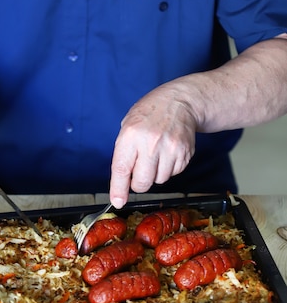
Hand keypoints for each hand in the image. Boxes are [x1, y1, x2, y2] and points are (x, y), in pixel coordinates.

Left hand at [109, 87, 196, 207]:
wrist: (180, 102)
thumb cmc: (150, 113)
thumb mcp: (128, 125)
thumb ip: (124, 152)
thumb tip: (120, 182)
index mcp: (131, 135)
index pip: (122, 168)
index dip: (119, 189)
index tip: (117, 201)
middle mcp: (151, 143)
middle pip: (143, 182)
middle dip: (139, 183)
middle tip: (139, 173)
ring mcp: (170, 149)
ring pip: (159, 180)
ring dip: (155, 174)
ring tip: (156, 154)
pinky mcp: (185, 153)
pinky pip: (174, 173)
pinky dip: (169, 168)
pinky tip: (167, 152)